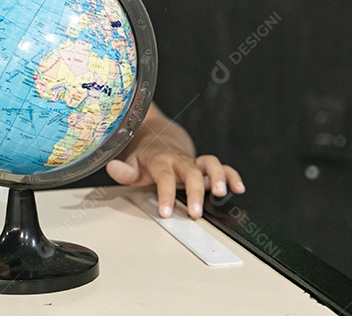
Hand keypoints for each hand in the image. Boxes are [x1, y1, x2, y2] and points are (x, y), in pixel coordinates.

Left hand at [107, 144, 244, 219]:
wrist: (159, 137)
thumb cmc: (146, 157)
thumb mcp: (131, 163)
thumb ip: (124, 170)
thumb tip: (113, 167)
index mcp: (160, 160)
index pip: (164, 177)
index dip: (165, 194)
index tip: (166, 213)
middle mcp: (180, 160)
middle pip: (190, 172)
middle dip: (194, 192)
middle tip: (195, 213)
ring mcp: (194, 162)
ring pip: (210, 164)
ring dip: (218, 177)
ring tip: (220, 193)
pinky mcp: (205, 166)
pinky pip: (222, 167)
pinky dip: (232, 176)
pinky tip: (238, 188)